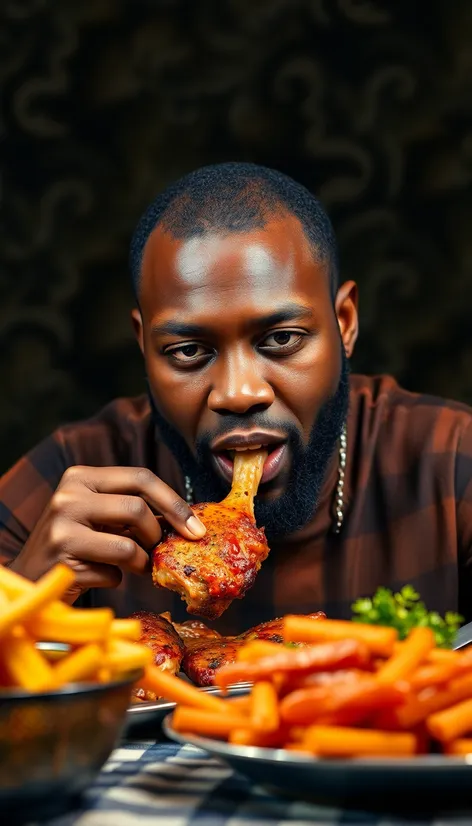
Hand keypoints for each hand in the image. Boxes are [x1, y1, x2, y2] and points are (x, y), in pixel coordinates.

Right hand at [10, 466, 205, 601]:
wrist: (31, 579)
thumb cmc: (76, 547)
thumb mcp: (101, 519)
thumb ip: (134, 513)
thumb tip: (188, 520)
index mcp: (81, 477)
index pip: (141, 477)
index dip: (174, 502)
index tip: (197, 528)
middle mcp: (68, 495)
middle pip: (137, 508)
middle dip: (157, 535)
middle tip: (161, 551)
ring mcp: (62, 526)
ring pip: (128, 545)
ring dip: (141, 562)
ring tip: (134, 567)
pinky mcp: (62, 559)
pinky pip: (112, 573)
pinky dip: (115, 579)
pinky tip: (99, 576)